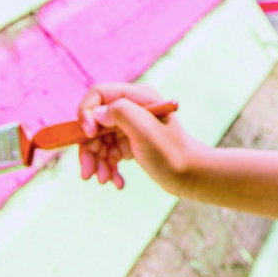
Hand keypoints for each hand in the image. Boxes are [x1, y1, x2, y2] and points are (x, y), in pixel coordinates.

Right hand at [76, 82, 206, 192]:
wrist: (190, 176)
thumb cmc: (171, 153)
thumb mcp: (145, 131)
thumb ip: (120, 113)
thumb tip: (96, 114)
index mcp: (138, 97)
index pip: (98, 94)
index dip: (87, 113)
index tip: (89, 135)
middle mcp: (132, 108)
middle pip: (94, 122)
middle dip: (89, 148)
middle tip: (88, 174)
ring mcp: (129, 126)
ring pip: (98, 140)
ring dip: (97, 162)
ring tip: (104, 180)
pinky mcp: (129, 143)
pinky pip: (108, 153)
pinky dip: (108, 168)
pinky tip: (117, 182)